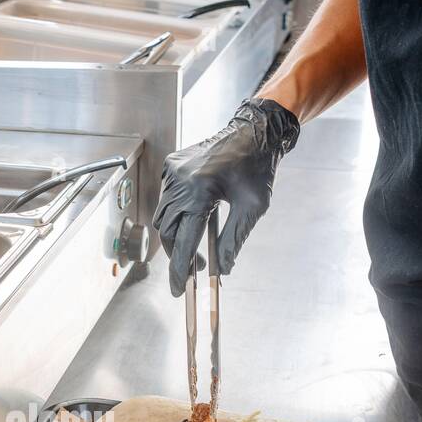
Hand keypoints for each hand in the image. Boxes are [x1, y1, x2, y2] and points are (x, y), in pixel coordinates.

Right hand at [152, 97, 298, 295]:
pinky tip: (194, 217)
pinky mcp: (171, 167)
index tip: (179, 289)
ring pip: (163, 218)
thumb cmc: (258, 168)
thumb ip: (233, 241)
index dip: (180, 269)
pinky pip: (166, 200)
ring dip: (176, 236)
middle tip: (197, 269)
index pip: (184, 240)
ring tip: (197, 247)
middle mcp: (180, 181)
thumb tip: (223, 270)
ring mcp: (172, 172)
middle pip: (167, 232)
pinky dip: (177, 215)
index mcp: (200, 191)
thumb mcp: (252, 209)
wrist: (254, 132)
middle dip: (178, 254)